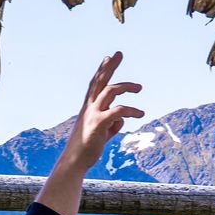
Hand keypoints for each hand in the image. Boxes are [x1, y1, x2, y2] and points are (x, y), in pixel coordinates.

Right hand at [61, 52, 143, 171]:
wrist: (74, 162)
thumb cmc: (87, 148)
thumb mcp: (102, 132)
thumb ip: (111, 123)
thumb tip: (121, 119)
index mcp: (88, 107)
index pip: (95, 83)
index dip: (102, 70)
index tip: (108, 57)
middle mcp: (89, 107)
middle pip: (100, 80)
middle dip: (109, 66)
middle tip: (119, 53)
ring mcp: (93, 114)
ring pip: (110, 90)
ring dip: (126, 86)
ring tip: (140, 88)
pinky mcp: (99, 124)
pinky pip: (118, 111)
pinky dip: (131, 111)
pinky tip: (140, 114)